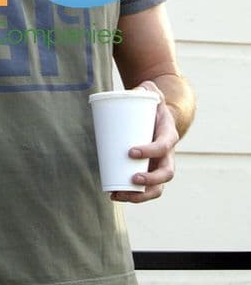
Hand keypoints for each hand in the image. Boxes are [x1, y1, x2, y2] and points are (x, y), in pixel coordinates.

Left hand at [111, 80, 178, 203]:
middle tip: (131, 179)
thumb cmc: (152, 105)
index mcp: (169, 135)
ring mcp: (158, 166)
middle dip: (150, 181)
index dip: (151, 151)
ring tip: (118, 195)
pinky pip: (144, 190)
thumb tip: (135, 91)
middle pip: (165, 174)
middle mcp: (168, 155)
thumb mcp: (151, 93)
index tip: (131, 151)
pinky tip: (115, 196)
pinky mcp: (148, 172)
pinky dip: (131, 196)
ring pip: (156, 189)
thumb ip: (145, 88)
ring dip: (139, 196)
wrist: (157, 115)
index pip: (165, 147)